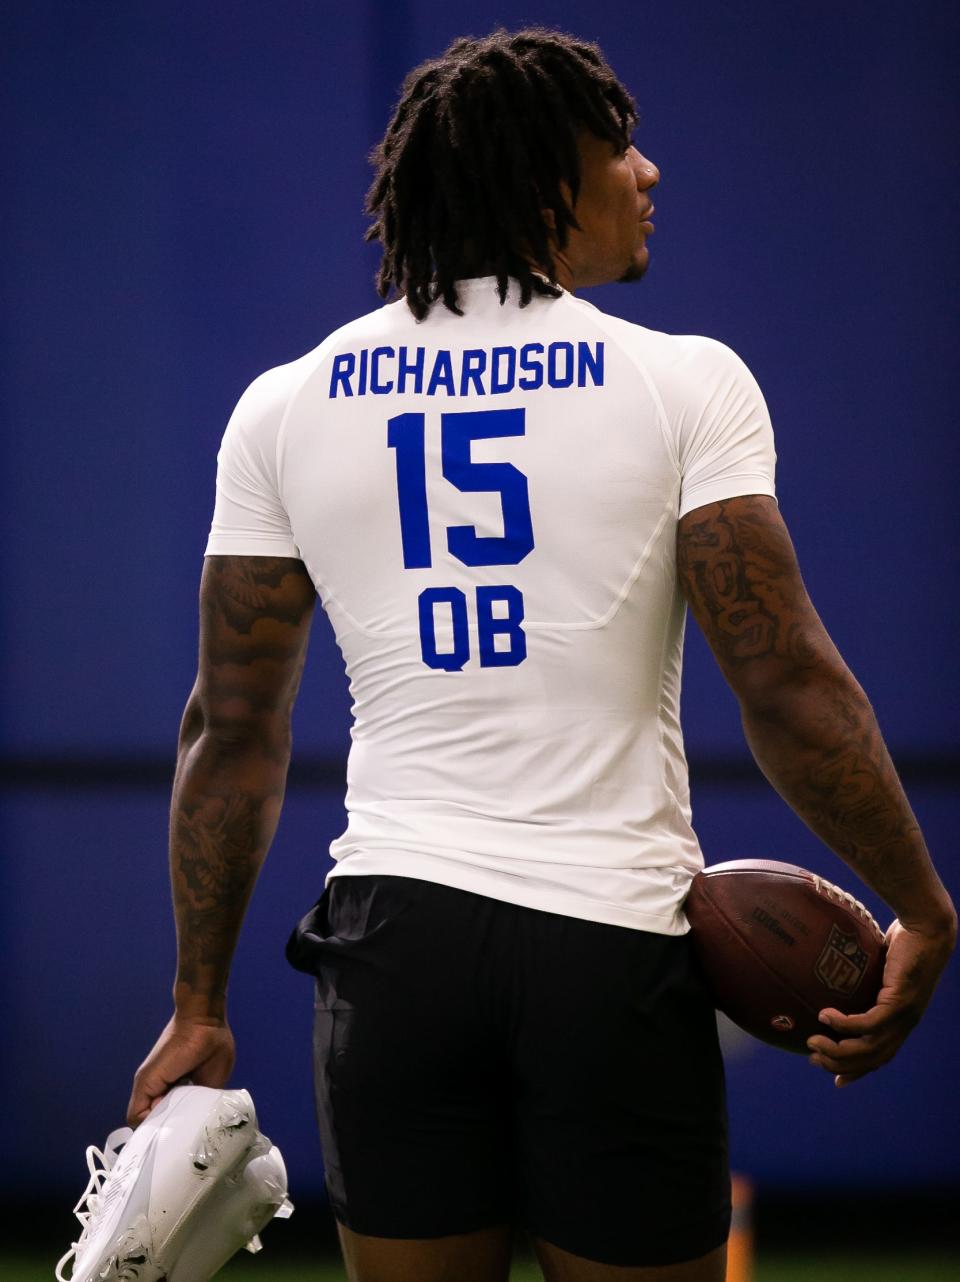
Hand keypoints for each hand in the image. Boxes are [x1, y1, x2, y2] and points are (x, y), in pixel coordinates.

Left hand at [127, 1014, 235, 1125]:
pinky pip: (137, 1115)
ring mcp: (150, 1085)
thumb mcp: (212, 1082)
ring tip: (176, 1128)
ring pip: (146, 1120)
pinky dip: (149, 1124)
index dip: (178, 1125)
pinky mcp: (145, 1082)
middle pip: (157, 1119)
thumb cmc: (213, 1046)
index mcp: (178, 1088)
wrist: (204, 1021)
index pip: (171, 1116)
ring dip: (161, 1126)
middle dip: (169, 1128)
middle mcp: (160, 1087)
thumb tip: (194, 1124)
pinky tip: (167, 1123)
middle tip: (182, 1134)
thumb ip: (200, 1104)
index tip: (188, 1133)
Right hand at [806, 916, 955, 1085]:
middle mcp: (904, 1023)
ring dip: (839, 1051)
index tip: (837, 1080)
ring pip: (869, 1048)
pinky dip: (845, 1025)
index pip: (880, 1055)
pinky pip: (868, 1022)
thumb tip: (829, 965)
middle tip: (814, 1059)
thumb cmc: (904, 938)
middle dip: (842, 1065)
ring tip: (814, 1043)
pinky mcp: (899, 1002)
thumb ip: (861, 974)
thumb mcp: (878, 962)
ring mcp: (904, 1015)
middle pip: (872, 1059)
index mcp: (901, 1019)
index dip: (859, 1071)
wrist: (926, 927)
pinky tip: (825, 1017)